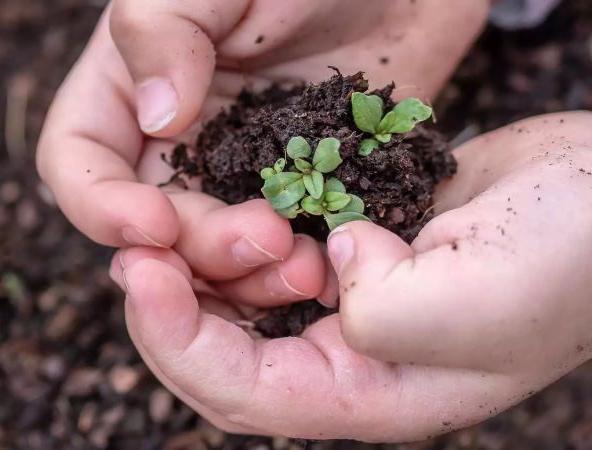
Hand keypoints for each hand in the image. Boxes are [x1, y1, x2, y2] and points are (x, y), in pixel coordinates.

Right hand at [38, 0, 489, 301]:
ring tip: (308, 266)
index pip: (77, 161)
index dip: (100, 205)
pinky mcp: (296, 196)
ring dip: (249, 276)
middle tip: (265, 239)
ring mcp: (236, 174)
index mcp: (128, 88)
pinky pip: (281, 251)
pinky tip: (333, 263)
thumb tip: (158, 119)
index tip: (155, 224)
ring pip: (214, 256)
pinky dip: (297, 269)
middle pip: (152, 227)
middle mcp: (173, 142)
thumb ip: (163, 29)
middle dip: (198, 248)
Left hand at [109, 112, 591, 441]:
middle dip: (170, 309)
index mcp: (372, 394)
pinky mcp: (354, 251)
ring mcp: (351, 304)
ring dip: (201, 271)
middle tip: (132, 251)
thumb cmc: (566, 260)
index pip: (243, 392)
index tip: (141, 274)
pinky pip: (273, 256)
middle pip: (225, 356)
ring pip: (242, 305)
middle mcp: (351, 360)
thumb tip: (330, 266)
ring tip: (166, 227)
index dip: (178, 341)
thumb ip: (380, 311)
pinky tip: (221, 207)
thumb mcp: (472, 303)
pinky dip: (239, 237)